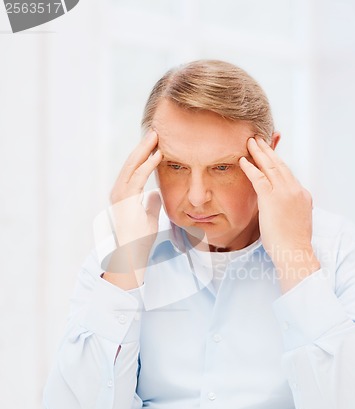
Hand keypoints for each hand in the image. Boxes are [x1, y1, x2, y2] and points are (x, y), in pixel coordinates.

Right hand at [103, 130, 162, 288]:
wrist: (131, 254)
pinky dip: (148, 165)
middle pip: (131, 163)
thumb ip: (151, 204)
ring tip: (156, 136)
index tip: (155, 143)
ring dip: (144, 150)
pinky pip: (138, 178)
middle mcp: (119, 191)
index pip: (134, 169)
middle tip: (155, 131)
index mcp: (124, 193)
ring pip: (132, 166)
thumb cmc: (139, 238)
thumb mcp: (149, 216)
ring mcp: (120, 195)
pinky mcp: (125, 200)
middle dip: (143, 146)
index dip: (144, 155)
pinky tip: (157, 155)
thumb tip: (155, 193)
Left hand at [239, 136, 319, 292]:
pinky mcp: (272, 199)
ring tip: (250, 142)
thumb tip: (281, 209)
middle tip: (259, 139)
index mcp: (302, 195)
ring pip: (271, 167)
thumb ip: (289, 209)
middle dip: (268, 151)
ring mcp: (285, 193)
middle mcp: (295, 190)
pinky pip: (259, 178)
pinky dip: (251, 167)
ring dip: (259, 153)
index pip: (288, 174)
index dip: (278, 162)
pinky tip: (244, 160)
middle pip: (280, 165)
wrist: (295, 252)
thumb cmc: (293, 243)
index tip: (270, 153)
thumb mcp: (296, 221)